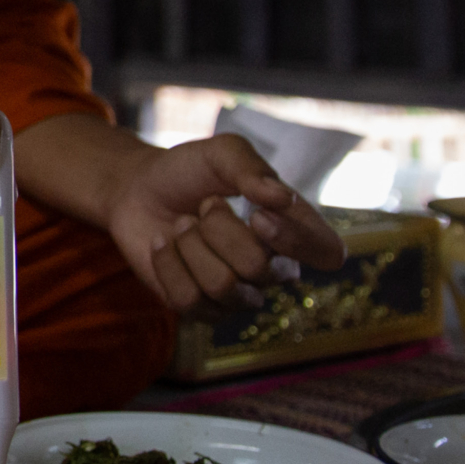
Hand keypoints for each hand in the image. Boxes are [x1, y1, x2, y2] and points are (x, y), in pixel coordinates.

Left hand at [106, 134, 347, 313]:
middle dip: (218, 228)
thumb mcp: (222, 153)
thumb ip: (250, 169)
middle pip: (258, 267)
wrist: (137, 188)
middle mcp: (271, 270)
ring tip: (184, 224)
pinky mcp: (200, 309)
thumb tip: (282, 198)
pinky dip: (167, 262)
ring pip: (222, 285)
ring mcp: (237, 295)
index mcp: (291, 231)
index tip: (257, 213)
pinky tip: (164, 244)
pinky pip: (187, 299)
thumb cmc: (189, 171)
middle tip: (203, 206)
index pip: (327, 252)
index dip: (296, 239)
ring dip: (190, 245)